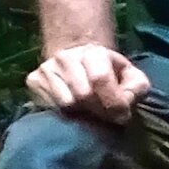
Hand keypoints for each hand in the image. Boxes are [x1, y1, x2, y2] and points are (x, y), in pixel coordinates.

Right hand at [26, 43, 149, 123]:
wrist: (79, 62)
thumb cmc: (110, 73)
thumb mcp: (132, 78)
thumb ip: (136, 90)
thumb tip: (123, 108)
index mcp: (93, 52)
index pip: (100, 79)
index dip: (113, 102)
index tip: (121, 116)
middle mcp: (66, 57)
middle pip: (83, 95)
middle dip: (99, 111)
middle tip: (106, 116)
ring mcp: (46, 68)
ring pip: (66, 104)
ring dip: (82, 114)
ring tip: (90, 111)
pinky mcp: (33, 80)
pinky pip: (50, 107)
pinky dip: (65, 113)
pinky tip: (74, 109)